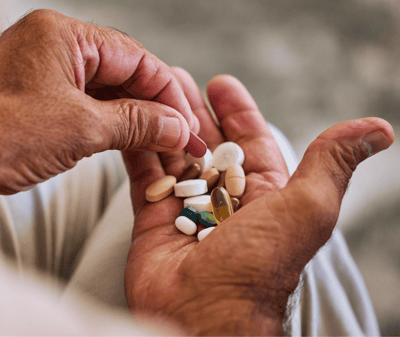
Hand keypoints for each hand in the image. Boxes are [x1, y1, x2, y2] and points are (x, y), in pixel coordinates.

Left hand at [0, 9, 201, 214]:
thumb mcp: (78, 129)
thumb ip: (135, 123)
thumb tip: (176, 126)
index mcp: (62, 35)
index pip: (135, 57)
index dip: (168, 93)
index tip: (189, 125)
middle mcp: (50, 47)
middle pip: (121, 74)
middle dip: (153, 109)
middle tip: (182, 141)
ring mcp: (39, 75)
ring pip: (102, 95)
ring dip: (132, 122)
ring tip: (162, 149)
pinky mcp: (31, 103)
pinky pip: (81, 110)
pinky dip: (106, 130)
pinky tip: (127, 147)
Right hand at [123, 72, 393, 334]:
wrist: (203, 313)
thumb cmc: (259, 265)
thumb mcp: (306, 207)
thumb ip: (330, 164)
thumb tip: (378, 129)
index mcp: (265, 198)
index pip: (251, 143)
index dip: (238, 112)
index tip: (221, 84)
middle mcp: (225, 203)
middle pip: (208, 145)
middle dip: (194, 112)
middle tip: (175, 80)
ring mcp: (187, 211)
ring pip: (175, 156)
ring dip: (165, 124)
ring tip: (151, 93)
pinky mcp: (153, 221)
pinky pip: (145, 177)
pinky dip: (139, 150)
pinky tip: (133, 125)